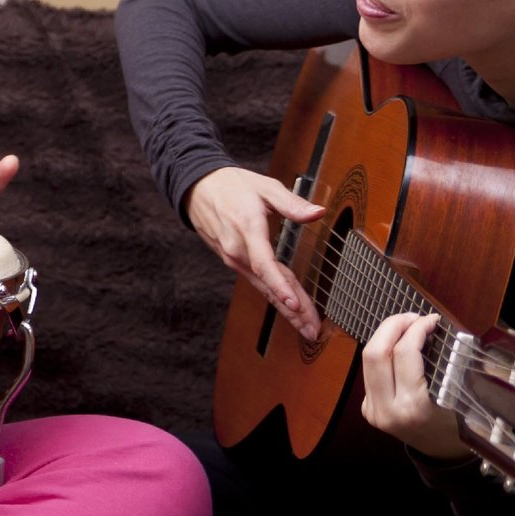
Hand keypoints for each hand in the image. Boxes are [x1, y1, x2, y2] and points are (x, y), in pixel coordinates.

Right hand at [186, 166, 323, 338]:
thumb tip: (317, 213)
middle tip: (312, 329)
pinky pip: (256, 282)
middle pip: (267, 285)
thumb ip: (292, 203)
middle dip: (292, 310)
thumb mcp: (264, 187)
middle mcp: (237, 249)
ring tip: (305, 326)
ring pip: (263, 287)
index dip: (280, 286)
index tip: (294, 303)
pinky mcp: (233, 261)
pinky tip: (286, 307)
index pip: (264, 263)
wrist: (197, 188)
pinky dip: (273, 296)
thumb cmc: (232, 185)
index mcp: (247, 228)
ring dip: (285, 309)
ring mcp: (233, 258)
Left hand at [359, 312, 469, 458]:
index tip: (431, 319)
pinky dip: (382, 352)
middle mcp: (386, 409)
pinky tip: (397, 345)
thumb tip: (430, 325)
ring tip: (406, 325)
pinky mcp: (366, 408)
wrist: (440, 452)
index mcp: (413, 407)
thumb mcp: (455, 396)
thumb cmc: (455, 424)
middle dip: (393, 326)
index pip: (404, 354)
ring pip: (367, 359)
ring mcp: (372, 410)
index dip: (416, 329)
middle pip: (375, 353)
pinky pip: (369, 372)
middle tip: (413, 317)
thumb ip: (441, 365)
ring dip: (385, 336)